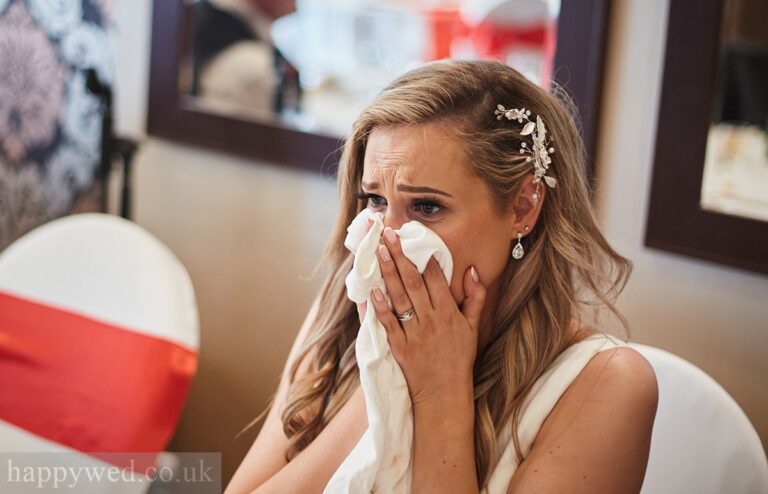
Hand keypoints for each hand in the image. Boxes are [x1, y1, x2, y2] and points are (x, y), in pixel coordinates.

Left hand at [369, 227, 485, 405]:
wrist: (444, 393)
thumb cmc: (459, 358)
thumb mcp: (473, 327)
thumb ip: (475, 298)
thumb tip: (472, 271)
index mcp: (449, 313)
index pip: (436, 279)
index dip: (425, 258)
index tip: (415, 240)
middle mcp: (431, 320)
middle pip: (413, 282)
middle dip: (401, 257)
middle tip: (389, 236)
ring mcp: (414, 333)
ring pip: (399, 297)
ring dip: (388, 273)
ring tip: (379, 252)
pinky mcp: (399, 347)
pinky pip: (388, 323)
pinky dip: (379, 307)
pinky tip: (372, 290)